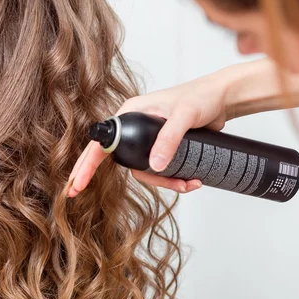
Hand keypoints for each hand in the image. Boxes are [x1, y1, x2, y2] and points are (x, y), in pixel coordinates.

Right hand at [68, 71, 231, 196]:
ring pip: (145, 170)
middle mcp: (136, 127)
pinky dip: (174, 179)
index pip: (102, 142)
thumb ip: (169, 139)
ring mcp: (149, 139)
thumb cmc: (200, 97)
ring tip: (188, 184)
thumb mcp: (184, 116)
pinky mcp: (163, 149)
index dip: (87, 165)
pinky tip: (191, 180)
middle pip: (123, 162)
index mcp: (131, 113)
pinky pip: (161, 170)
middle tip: (110, 201)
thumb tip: (156, 165)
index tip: (76, 184)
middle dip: (134, 181)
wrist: (222, 100)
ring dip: (165, 182)